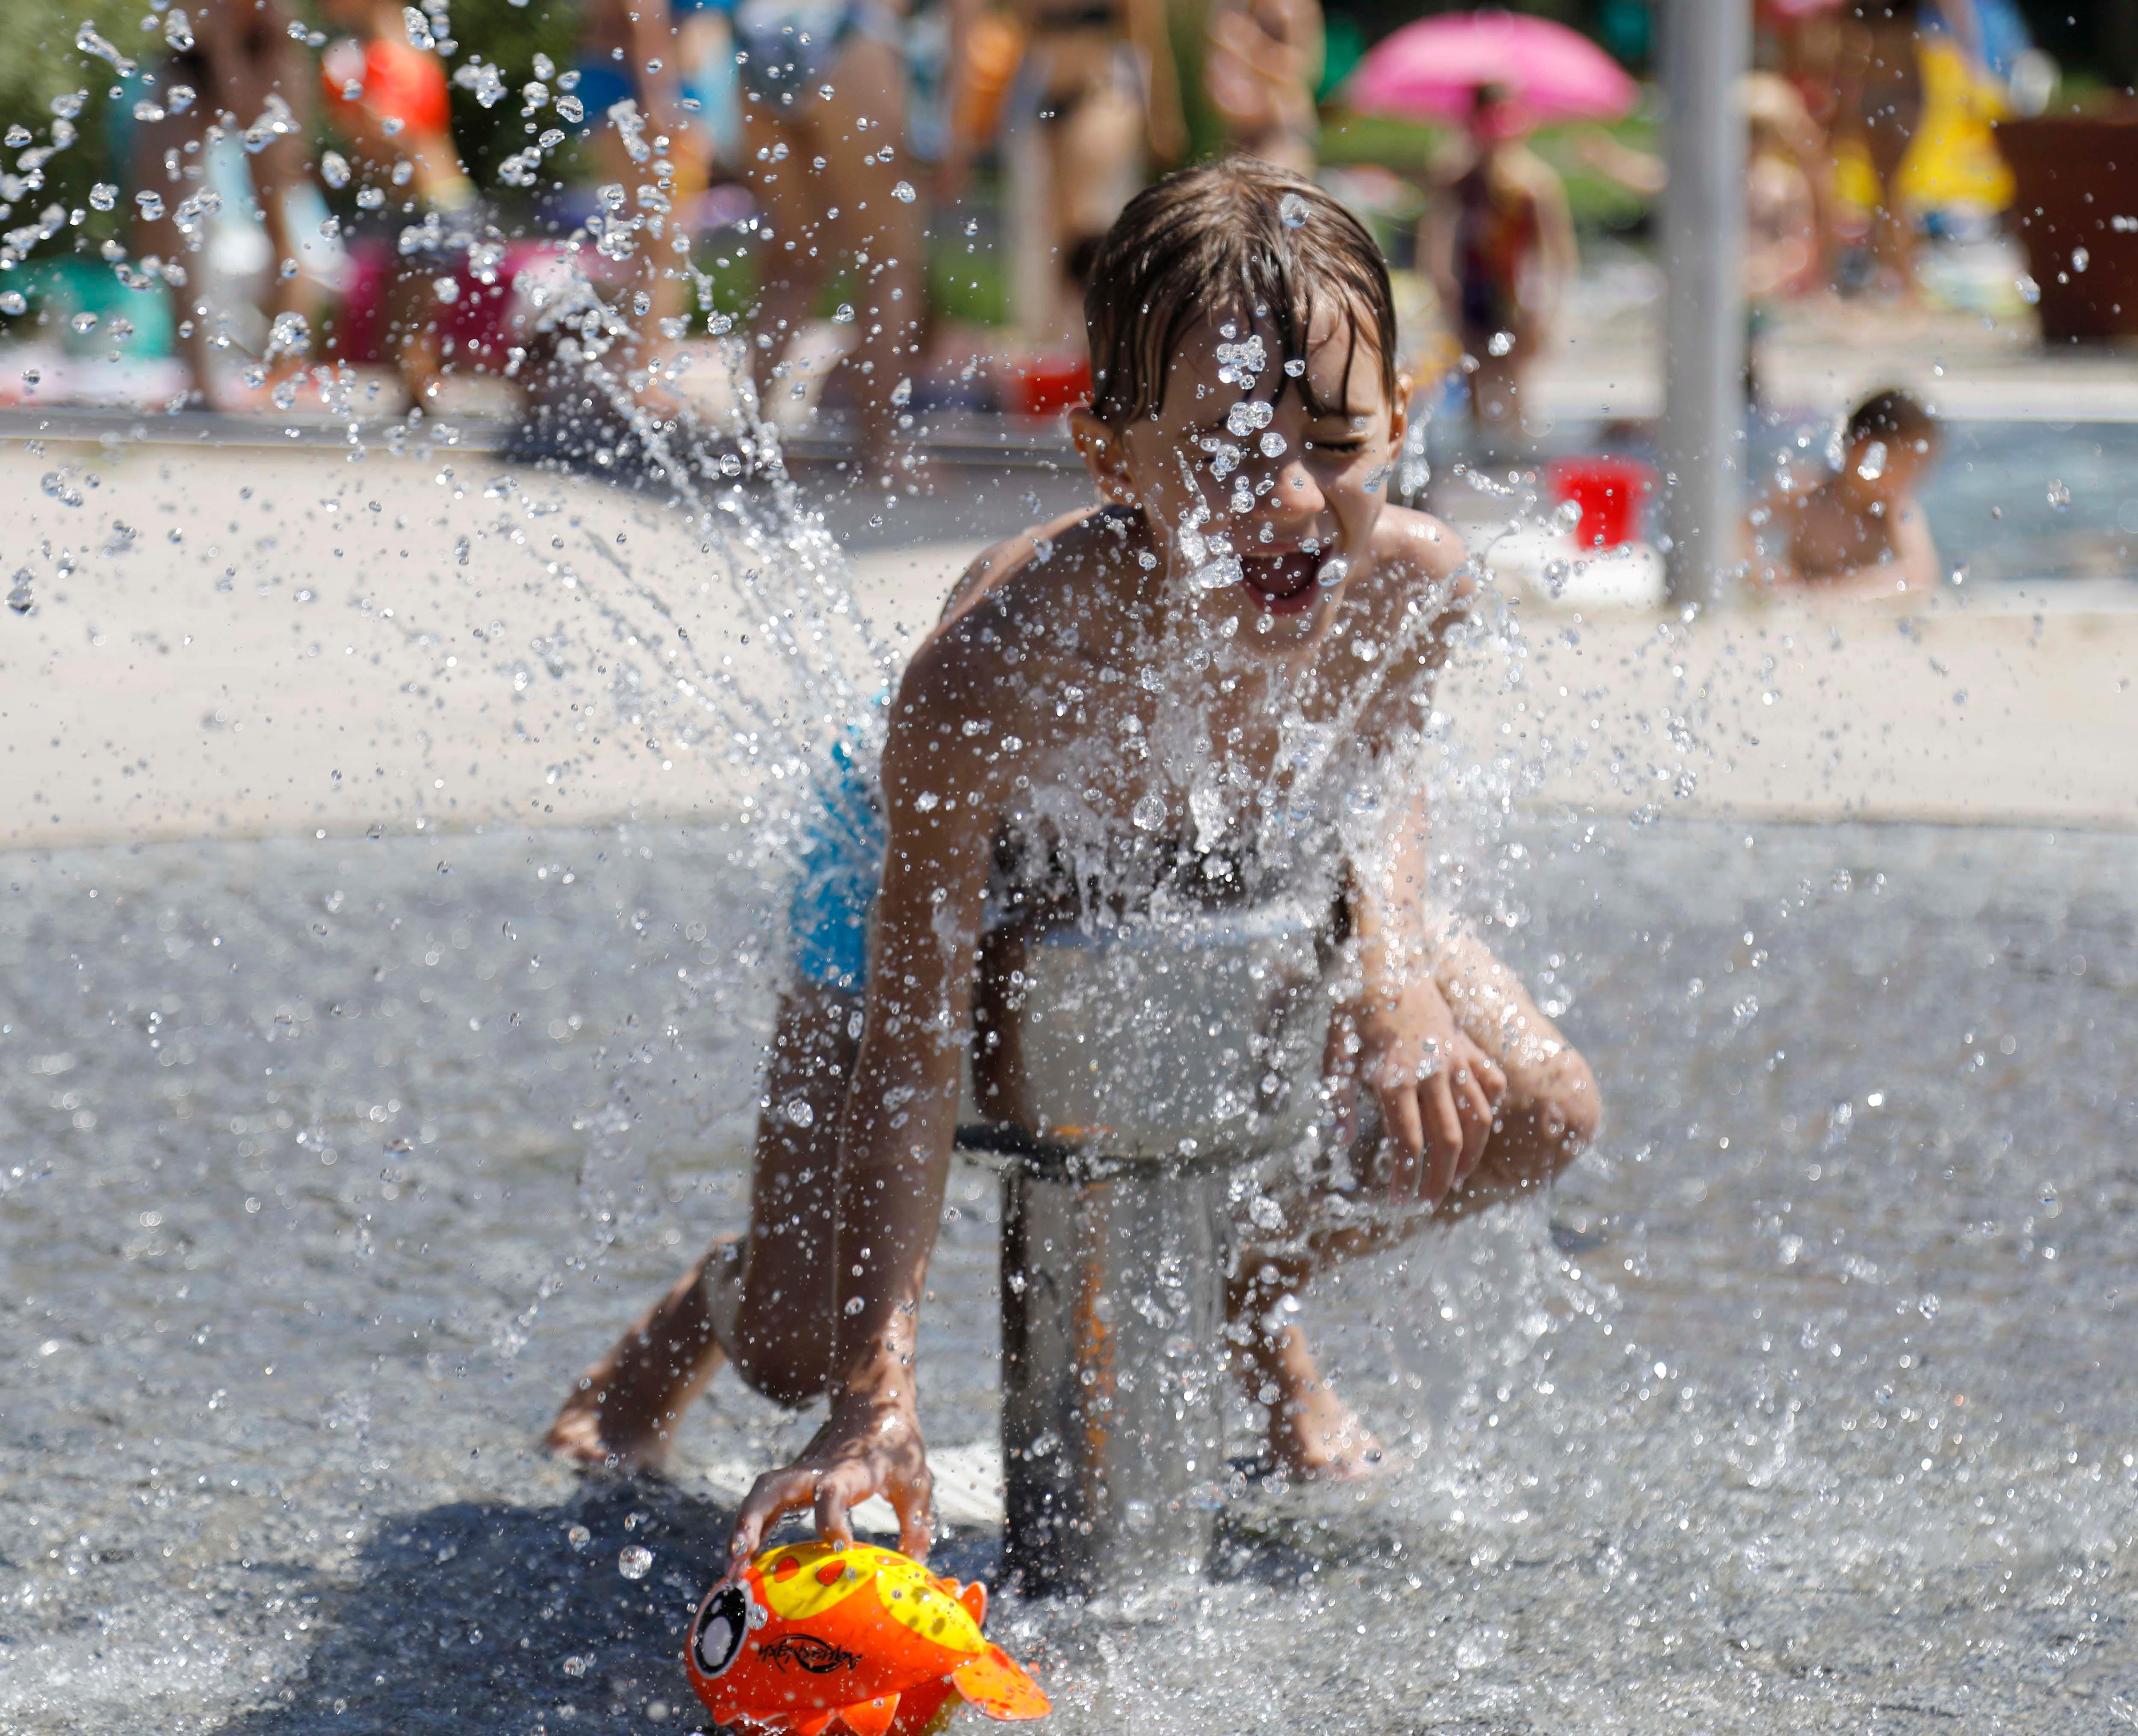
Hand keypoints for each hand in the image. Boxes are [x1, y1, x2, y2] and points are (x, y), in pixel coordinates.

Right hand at [725, 1393, 932, 1573]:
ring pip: (762, 1495)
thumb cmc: (897, 1447)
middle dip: (754, 1520)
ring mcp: (801, 1474)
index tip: (839, 1546)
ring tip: (731, 1570)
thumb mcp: (916, 1483)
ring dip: (743, 1529)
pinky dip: (751, 1531)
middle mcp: (818, 1470)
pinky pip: (765, 1505)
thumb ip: (916, 1527)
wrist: (875, 1405)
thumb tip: (913, 1570)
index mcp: (852, 1470)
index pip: (834, 1491)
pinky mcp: (794, 1482)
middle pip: (775, 1487)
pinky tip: (741, 1562)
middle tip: (740, 1556)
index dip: (831, 1518)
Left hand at [1352, 975, 1505, 1208]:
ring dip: (1470, 1154)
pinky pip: (1491, 1083)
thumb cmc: (1355, 1007)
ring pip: (1477, 1118)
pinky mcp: (1467, 1047)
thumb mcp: (1335, 1051)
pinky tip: (1480, 1128)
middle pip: (1447, 1139)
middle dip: (1439, 1178)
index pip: (1407, 1142)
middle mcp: (1430, 1073)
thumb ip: (1336, 1098)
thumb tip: (1341, 1140)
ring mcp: (1455, 1059)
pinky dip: (1489, 1108)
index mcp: (1394, 1078)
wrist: (1389, 960)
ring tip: (1456, 1178)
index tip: (1400, 1200)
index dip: (1406, 1177)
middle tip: (1429, 1201)